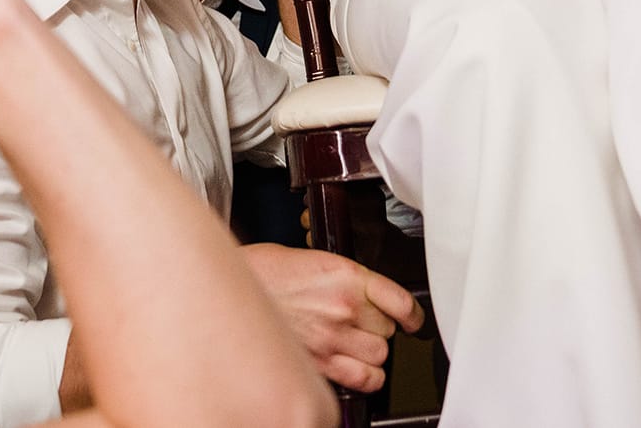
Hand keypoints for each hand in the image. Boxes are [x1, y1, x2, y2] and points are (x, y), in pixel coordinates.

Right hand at [238, 243, 423, 392]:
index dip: (411, 313)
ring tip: (352, 345)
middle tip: (359, 324)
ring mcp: (332, 338)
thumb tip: (362, 291)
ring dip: (370, 354)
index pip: (399, 299)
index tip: (412, 318)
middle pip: (388, 331)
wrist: (228, 290)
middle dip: (378, 329)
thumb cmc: (261, 273)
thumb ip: (342, 276)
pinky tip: (351, 368)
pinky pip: (363, 380)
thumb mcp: (308, 259)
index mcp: (344, 274)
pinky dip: (363, 378)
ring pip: (380, 356)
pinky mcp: (319, 363)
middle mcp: (343, 307)